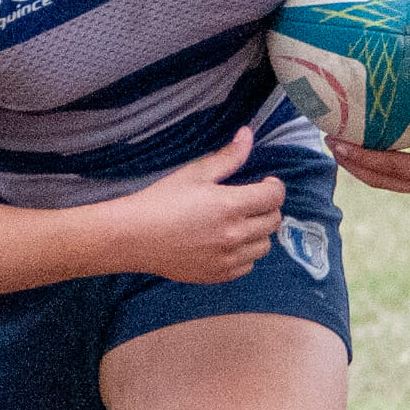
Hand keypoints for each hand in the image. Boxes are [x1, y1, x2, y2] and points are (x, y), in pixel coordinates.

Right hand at [117, 127, 284, 281]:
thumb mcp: (194, 174)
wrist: (134, 236)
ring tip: (241, 223)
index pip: (274, 197)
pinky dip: (245, 254)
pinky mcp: (219, 275)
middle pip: (274, 221)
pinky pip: (248, 265)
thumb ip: (227, 157)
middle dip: (268, 208)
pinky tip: (228, 243)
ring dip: (259, 232)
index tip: (265, 183)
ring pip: (264, 246)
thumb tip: (248, 135)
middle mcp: (234, 234)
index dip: (274, 187)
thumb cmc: (161, 200)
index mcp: (230, 205)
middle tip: (253, 202)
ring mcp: (228, 258)